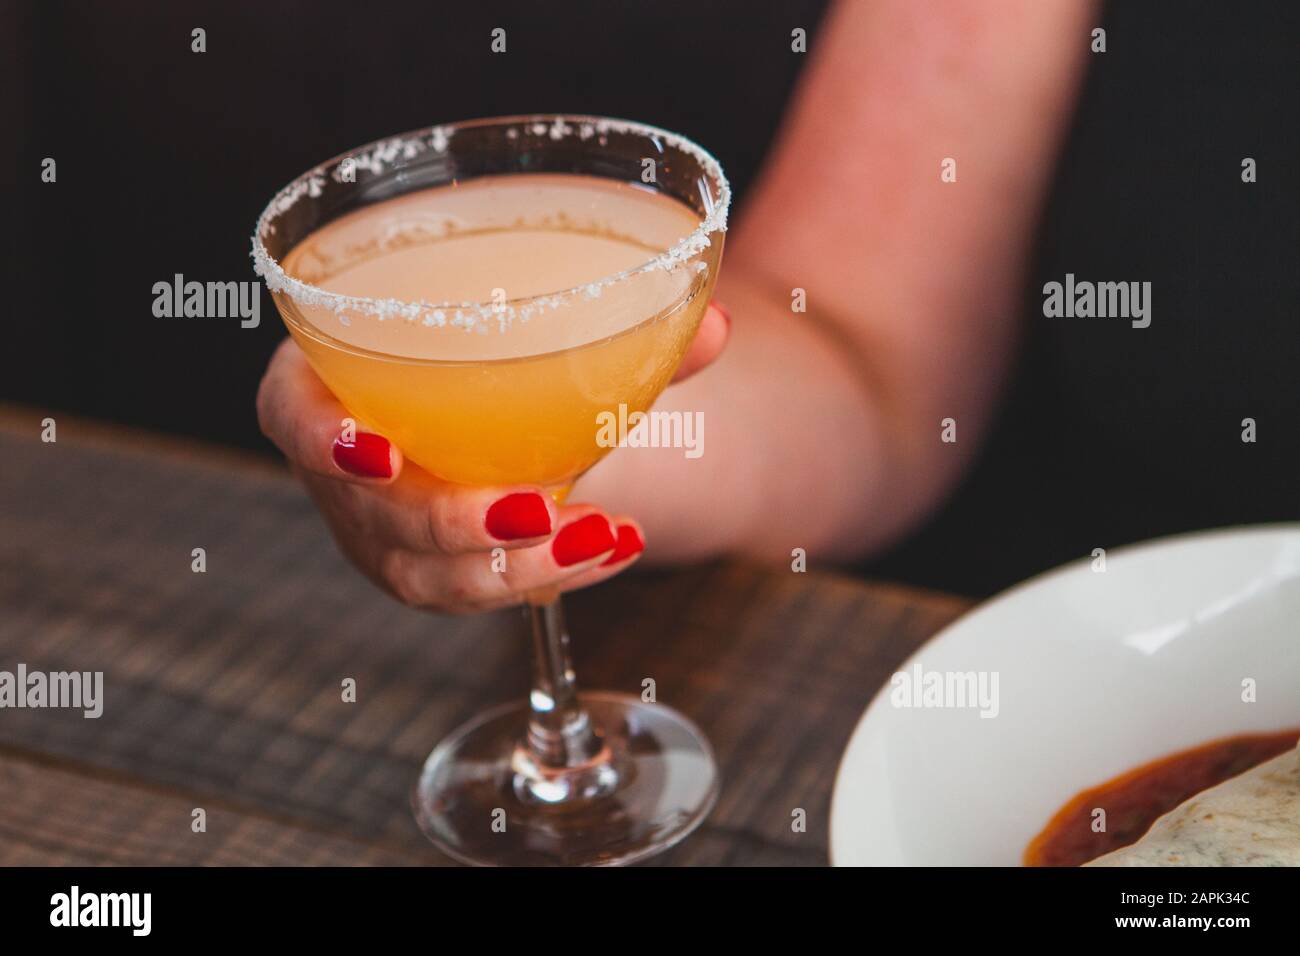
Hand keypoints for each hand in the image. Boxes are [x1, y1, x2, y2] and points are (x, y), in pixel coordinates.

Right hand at [255, 303, 728, 612]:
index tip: (378, 452)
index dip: (317, 437)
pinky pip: (473, 591)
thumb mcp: (543, 336)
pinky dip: (544, 576)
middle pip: (368, 513)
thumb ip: (627, 330)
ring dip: (509, 567)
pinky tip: (613, 547)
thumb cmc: (497, 357)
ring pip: (422, 574)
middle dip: (450, 522)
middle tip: (534, 506)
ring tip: (598, 537)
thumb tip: (717, 324)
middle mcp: (345, 468)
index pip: (287, 409)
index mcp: (332, 379)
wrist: (504, 408)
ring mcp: (382, 530)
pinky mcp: (431, 569)